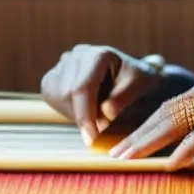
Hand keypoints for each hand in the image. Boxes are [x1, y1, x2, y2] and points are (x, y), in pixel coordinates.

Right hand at [40, 45, 161, 144]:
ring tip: (97, 111)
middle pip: (68, 94)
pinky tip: (84, 107)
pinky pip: (52, 98)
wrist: (130, 77)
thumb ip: (124, 97)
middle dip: (83, 116)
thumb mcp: (141, 86)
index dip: (85, 115)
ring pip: (57, 97)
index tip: (91, 139)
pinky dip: (67, 109)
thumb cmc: (137, 81)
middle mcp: (78, 54)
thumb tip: (106, 113)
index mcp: (99, 55)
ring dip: (76, 113)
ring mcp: (63, 63)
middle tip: (102, 126)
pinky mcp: (53, 76)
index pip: (84, 88)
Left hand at [108, 77, 193, 169]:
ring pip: (177, 124)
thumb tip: (186, 139)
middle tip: (114, 156)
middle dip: (136, 137)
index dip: (142, 127)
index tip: (122, 145)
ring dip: (150, 143)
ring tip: (129, 160)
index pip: (166, 109)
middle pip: (165, 115)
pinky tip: (170, 164)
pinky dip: (185, 151)